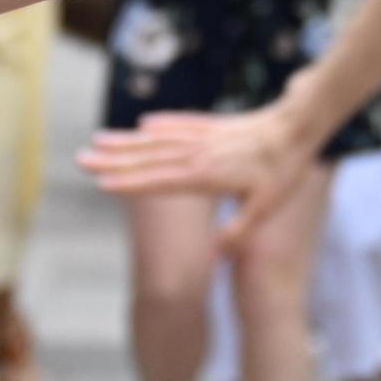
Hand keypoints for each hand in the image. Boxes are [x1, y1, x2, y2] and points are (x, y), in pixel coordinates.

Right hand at [77, 104, 320, 241]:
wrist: (300, 126)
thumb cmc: (285, 170)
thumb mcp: (267, 208)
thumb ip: (239, 232)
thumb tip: (213, 256)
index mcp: (207, 175)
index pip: (160, 181)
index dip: (130, 182)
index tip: (100, 183)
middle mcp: (200, 153)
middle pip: (149, 157)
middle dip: (114, 159)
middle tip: (81, 157)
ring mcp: (205, 137)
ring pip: (159, 138)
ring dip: (128, 140)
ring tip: (99, 139)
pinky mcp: (215, 126)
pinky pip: (182, 124)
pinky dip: (162, 123)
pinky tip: (144, 123)